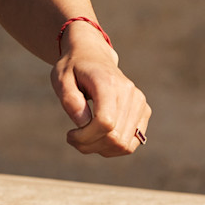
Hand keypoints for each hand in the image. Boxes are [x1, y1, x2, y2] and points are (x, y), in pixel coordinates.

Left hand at [51, 23, 150, 156]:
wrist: (93, 56)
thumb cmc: (73, 69)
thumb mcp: (61, 79)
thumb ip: (69, 100)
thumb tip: (83, 124)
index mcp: (108, 83)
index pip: (105, 123)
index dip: (85, 137)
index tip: (70, 135)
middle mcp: (129, 93)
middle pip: (115, 137)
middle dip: (90, 145)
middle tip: (73, 139)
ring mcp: (140, 102)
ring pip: (124, 144)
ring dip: (101, 149)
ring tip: (85, 138)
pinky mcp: (144, 111)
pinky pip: (132, 143)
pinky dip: (113, 148)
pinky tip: (99, 138)